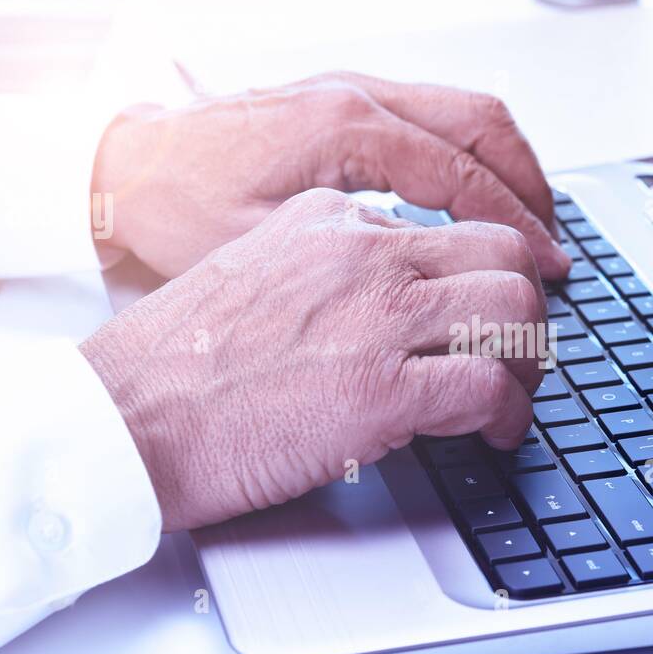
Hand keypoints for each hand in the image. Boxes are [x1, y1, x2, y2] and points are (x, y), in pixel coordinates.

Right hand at [79, 188, 547, 531]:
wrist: (122, 418)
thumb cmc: (174, 364)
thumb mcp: (252, 271)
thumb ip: (323, 267)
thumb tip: (383, 296)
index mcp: (331, 220)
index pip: (448, 227)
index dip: (484, 274)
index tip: (490, 308)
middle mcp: (365, 254)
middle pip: (504, 253)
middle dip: (527, 307)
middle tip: (520, 351)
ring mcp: (378, 317)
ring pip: (515, 310)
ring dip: (530, 359)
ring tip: (513, 394)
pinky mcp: (383, 389)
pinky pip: (490, 387)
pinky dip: (509, 414)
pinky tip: (493, 434)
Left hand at [90, 71, 568, 279]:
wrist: (124, 162)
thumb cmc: (178, 206)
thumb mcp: (256, 247)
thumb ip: (344, 261)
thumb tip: (421, 300)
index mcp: (345, 131)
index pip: (461, 177)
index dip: (515, 229)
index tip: (550, 270)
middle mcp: (358, 97)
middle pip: (482, 125)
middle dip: (531, 187)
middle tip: (554, 247)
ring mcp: (353, 91)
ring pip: (465, 111)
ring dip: (508, 165)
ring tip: (531, 225)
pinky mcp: (344, 101)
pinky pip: (435, 115)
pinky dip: (472, 154)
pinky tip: (475, 199)